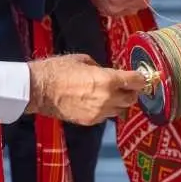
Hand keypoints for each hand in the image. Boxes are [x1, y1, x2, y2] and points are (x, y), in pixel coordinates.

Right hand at [24, 54, 146, 125]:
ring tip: (113, 94)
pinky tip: (100, 102)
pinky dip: (107, 109)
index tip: (141, 77)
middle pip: (132, 98)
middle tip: (127, 86)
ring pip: (120, 109)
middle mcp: (108, 98)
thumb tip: (111, 73)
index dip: (140, 79)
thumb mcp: (85, 61)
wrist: (39, 90)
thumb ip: (103, 69)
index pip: (136, 82)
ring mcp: (99, 112)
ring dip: (120, 102)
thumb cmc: (60, 70)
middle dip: (132, 92)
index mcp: (109, 80)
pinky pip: (106, 116)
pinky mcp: (90, 121)